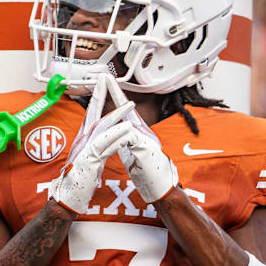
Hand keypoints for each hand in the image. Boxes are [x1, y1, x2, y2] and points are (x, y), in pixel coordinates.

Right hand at [49, 74, 135, 214]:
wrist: (66, 199)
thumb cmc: (76, 182)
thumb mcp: (86, 160)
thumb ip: (94, 149)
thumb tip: (101, 144)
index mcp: (82, 140)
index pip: (89, 114)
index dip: (96, 97)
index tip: (101, 83)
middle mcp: (81, 141)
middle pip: (93, 113)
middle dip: (101, 95)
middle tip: (107, 79)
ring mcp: (84, 150)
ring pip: (101, 127)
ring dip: (117, 116)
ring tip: (130, 106)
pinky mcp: (89, 160)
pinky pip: (105, 144)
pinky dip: (117, 136)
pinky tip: (128, 130)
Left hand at [100, 74, 178, 203]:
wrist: (161, 187)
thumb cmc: (147, 172)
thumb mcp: (132, 152)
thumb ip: (124, 140)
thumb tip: (116, 133)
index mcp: (136, 134)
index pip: (122, 112)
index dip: (114, 97)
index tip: (104, 84)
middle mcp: (143, 132)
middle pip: (127, 109)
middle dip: (116, 92)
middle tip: (106, 78)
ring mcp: (146, 139)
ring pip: (128, 119)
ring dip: (118, 105)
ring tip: (109, 92)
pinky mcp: (146, 149)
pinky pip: (131, 136)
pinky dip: (122, 130)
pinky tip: (115, 124)